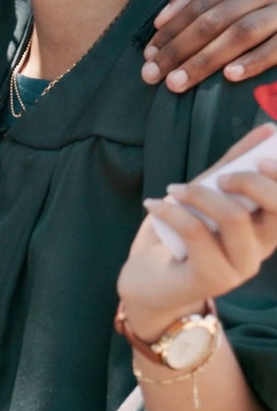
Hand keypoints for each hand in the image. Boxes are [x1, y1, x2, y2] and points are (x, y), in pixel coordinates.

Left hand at [117, 125, 276, 342]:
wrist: (147, 280)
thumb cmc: (180, 234)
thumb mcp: (207, 192)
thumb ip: (234, 164)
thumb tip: (266, 130)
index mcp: (264, 230)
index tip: (263, 158)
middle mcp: (258, 251)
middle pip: (275, 208)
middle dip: (249, 180)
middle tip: (220, 177)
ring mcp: (237, 269)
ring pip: (235, 217)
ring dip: (201, 193)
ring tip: (174, 190)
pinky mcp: (210, 279)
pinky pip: (197, 232)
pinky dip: (171, 210)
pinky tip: (153, 204)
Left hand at [141, 0, 276, 92]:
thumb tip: (163, 18)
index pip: (198, 2)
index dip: (171, 29)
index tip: (148, 55)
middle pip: (212, 19)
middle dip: (178, 49)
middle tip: (152, 75)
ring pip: (239, 32)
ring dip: (205, 60)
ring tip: (178, 82)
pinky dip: (254, 60)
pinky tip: (230, 76)